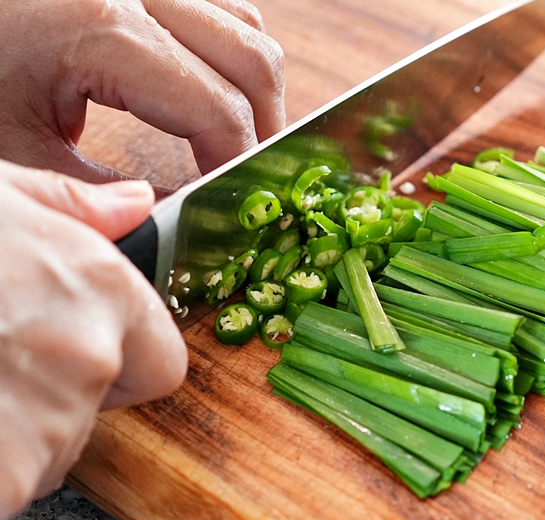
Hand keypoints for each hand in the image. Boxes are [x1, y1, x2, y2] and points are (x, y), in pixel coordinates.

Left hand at [0, 0, 284, 183]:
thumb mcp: (22, 150)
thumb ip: (106, 194)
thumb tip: (177, 218)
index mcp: (99, 27)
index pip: (218, 107)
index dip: (239, 164)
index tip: (234, 206)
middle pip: (252, 62)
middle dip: (264, 130)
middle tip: (251, 181)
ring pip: (247, 29)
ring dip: (253, 92)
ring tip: (236, 144)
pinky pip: (219, 10)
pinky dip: (230, 57)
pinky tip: (211, 97)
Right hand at [0, 160, 187, 519]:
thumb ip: (70, 204)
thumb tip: (132, 204)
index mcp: (98, 285)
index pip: (163, 359)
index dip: (124, 357)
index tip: (77, 346)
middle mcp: (92, 354)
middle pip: (104, 401)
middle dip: (64, 393)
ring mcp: (53, 420)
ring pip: (56, 445)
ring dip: (17, 430)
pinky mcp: (11, 476)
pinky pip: (16, 481)